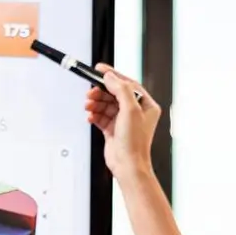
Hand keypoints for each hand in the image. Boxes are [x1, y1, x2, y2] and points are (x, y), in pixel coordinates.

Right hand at [82, 66, 161, 182]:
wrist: (127, 166)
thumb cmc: (134, 143)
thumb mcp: (130, 110)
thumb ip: (121, 90)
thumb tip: (111, 77)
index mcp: (146, 105)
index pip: (128, 84)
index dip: (113, 75)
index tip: (100, 69)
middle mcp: (136, 112)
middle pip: (114, 93)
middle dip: (101, 92)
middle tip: (91, 91)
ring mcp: (123, 121)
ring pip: (106, 105)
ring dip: (96, 103)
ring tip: (89, 105)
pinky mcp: (113, 130)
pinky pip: (101, 116)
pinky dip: (95, 115)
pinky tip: (91, 116)